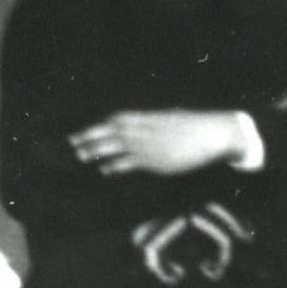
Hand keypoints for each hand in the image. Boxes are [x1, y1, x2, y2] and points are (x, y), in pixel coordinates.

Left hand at [69, 110, 249, 176]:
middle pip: (109, 130)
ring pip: (114, 146)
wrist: (214, 134)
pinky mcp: (154, 160)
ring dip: (95, 150)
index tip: (88, 129)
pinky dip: (114, 166)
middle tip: (72, 141)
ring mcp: (148, 144)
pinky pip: (128, 163)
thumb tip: (148, 124)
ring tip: (81, 155)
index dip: (101, 124)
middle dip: (89, 135)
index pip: (118, 118)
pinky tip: (104, 170)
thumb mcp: (172, 119)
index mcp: (149, 117)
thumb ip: (156, 123)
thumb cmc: (197, 127)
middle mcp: (144, 129)